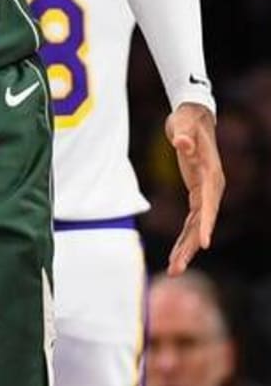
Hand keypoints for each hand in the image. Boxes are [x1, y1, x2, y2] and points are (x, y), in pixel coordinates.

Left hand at [166, 103, 224, 273]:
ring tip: (173, 269)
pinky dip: (183, 237)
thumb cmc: (188, 121)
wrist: (193, 117)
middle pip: (202, 223)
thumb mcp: (184, 126)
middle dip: (190, 247)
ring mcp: (206, 192)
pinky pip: (191, 221)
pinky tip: (175, 254)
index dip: (205, 225)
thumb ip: (184, 136)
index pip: (209, 205)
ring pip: (196, 226)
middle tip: (176, 268)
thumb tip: (181, 143)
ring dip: (185, 248)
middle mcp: (212, 188)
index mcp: (210, 176)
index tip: (202, 244)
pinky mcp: (197, 193)